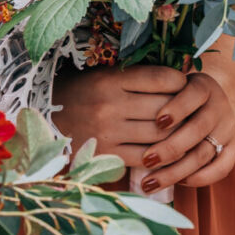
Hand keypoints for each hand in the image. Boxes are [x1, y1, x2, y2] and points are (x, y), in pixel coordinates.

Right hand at [52, 64, 188, 167]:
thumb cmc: (82, 93)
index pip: (161, 79)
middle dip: (183, 109)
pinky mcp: (105, 156)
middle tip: (192, 109)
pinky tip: (168, 151)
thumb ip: (137, 78)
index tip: (185, 84)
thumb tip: (180, 79)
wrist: (42, 122)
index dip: (180, 81)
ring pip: (159, 135)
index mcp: (110, 80)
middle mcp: (109, 106)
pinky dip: (161, 156)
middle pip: (165, 108)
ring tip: (184, 129)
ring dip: (177, 134)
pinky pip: (144, 158)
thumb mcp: (104, 76)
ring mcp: (107, 133)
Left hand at [144, 72, 234, 190]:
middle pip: (199, 128)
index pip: (193, 95)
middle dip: (171, 147)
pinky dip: (201, 178)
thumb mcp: (169, 86)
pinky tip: (178, 183)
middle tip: (146, 160)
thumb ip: (152, 94)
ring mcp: (227, 128)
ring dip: (176, 171)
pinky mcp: (233, 146)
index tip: (158, 122)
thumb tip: (124, 114)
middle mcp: (218, 107)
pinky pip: (222, 167)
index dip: (177, 108)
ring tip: (149, 183)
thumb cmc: (178, 94)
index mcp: (203, 86)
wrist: (214, 97)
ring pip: (205, 153)